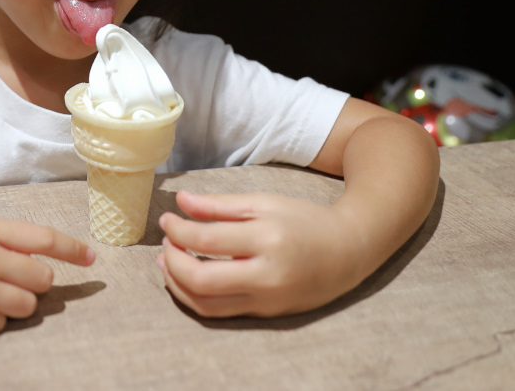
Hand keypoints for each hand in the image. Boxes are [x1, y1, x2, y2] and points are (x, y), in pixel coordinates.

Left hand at [156, 190, 362, 317]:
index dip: (177, 229)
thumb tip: (180, 201)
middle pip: (201, 279)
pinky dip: (195, 298)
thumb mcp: (263, 202)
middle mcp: (267, 275)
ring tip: (167, 260)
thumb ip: (219, 204)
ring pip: (206, 304)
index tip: (167, 218)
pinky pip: (219, 313)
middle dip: (172, 261)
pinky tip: (186, 279)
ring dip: (177, 284)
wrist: (348, 251)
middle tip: (166, 241)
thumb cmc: (304, 220)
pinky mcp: (266, 314)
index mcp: (267, 239)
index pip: (206, 239)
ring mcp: (266, 300)